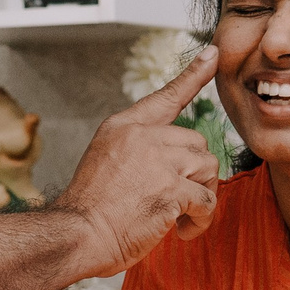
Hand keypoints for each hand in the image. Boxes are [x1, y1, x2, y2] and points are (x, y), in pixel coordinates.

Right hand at [55, 49, 220, 274]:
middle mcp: (141, 137)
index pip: (165, 96)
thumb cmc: (90, 208)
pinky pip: (207, 200)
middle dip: (195, 171)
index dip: (193, 76)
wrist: (77, 234)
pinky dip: (201, 219)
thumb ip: (136, 149)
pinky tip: (181, 230)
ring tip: (178, 215)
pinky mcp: (171, 190)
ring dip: (200, 193)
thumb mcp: (105, 160)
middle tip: (178, 197)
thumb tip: (171, 156)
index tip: (213, 54)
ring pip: (207, 166)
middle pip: (196, 140)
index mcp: (123, 127)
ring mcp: (158, 161)